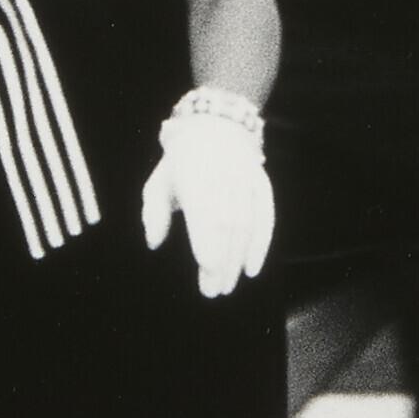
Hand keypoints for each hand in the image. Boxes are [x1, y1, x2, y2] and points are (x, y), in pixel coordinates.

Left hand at [140, 105, 275, 298]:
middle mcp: (223, 177)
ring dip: (237, 260)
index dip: (208, 239)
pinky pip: (266, 217)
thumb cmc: (180, 165)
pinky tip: (251, 269)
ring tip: (226, 286)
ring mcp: (245, 180)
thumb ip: (153, 213)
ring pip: (246, 225)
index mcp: (193, 175)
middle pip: (226, 225)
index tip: (206, 266)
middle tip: (213, 291)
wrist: (214, 127)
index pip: (203, 211)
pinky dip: (261, 245)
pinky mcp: (261, 184)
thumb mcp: (158, 182)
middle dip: (222, 260)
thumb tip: (153, 243)